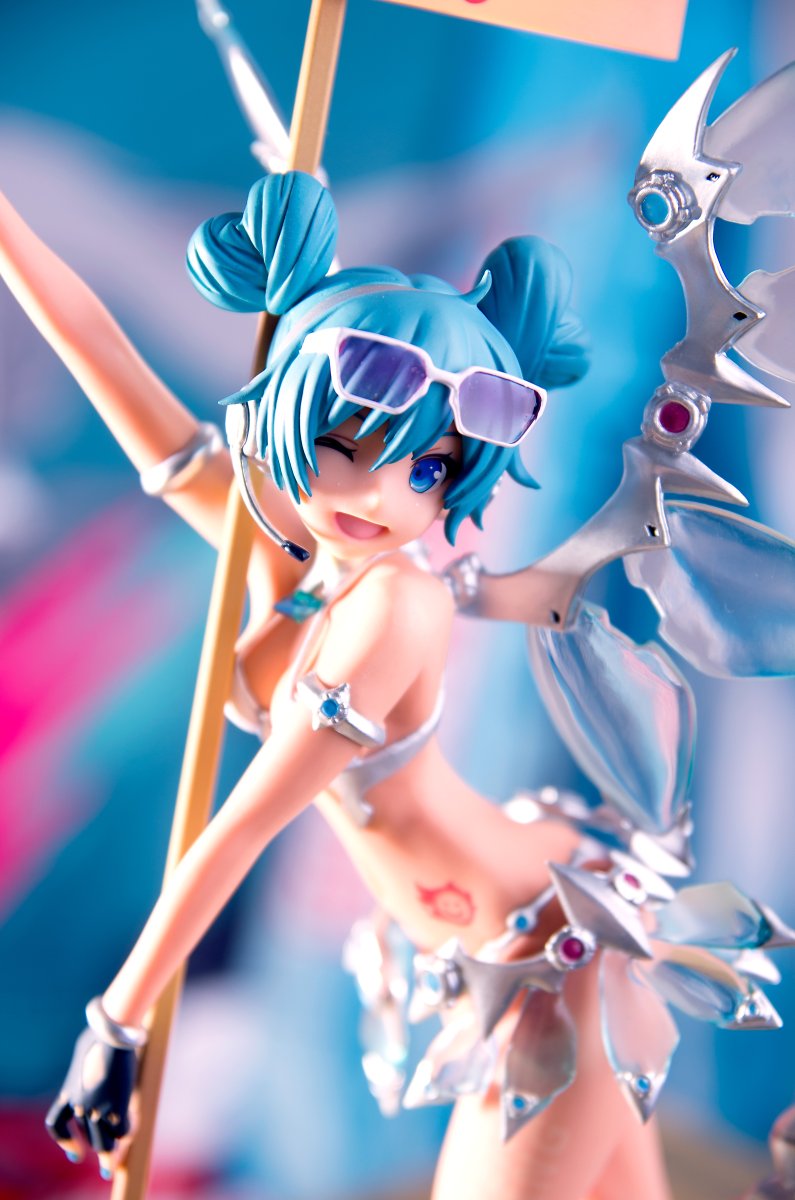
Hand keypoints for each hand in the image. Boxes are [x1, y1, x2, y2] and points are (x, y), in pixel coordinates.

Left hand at [45, 1027, 136, 1177]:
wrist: (113, 1030)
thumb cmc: (100, 1032)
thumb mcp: (83, 1053)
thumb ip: (83, 1068)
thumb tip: (89, 1065)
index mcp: (68, 1093)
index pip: (57, 1126)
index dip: (66, 1142)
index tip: (76, 1155)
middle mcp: (80, 1106)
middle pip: (87, 1139)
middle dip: (97, 1151)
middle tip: (105, 1166)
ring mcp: (98, 1108)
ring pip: (104, 1143)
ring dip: (110, 1155)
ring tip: (114, 1165)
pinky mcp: (118, 1106)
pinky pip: (123, 1130)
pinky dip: (128, 1131)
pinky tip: (132, 1126)